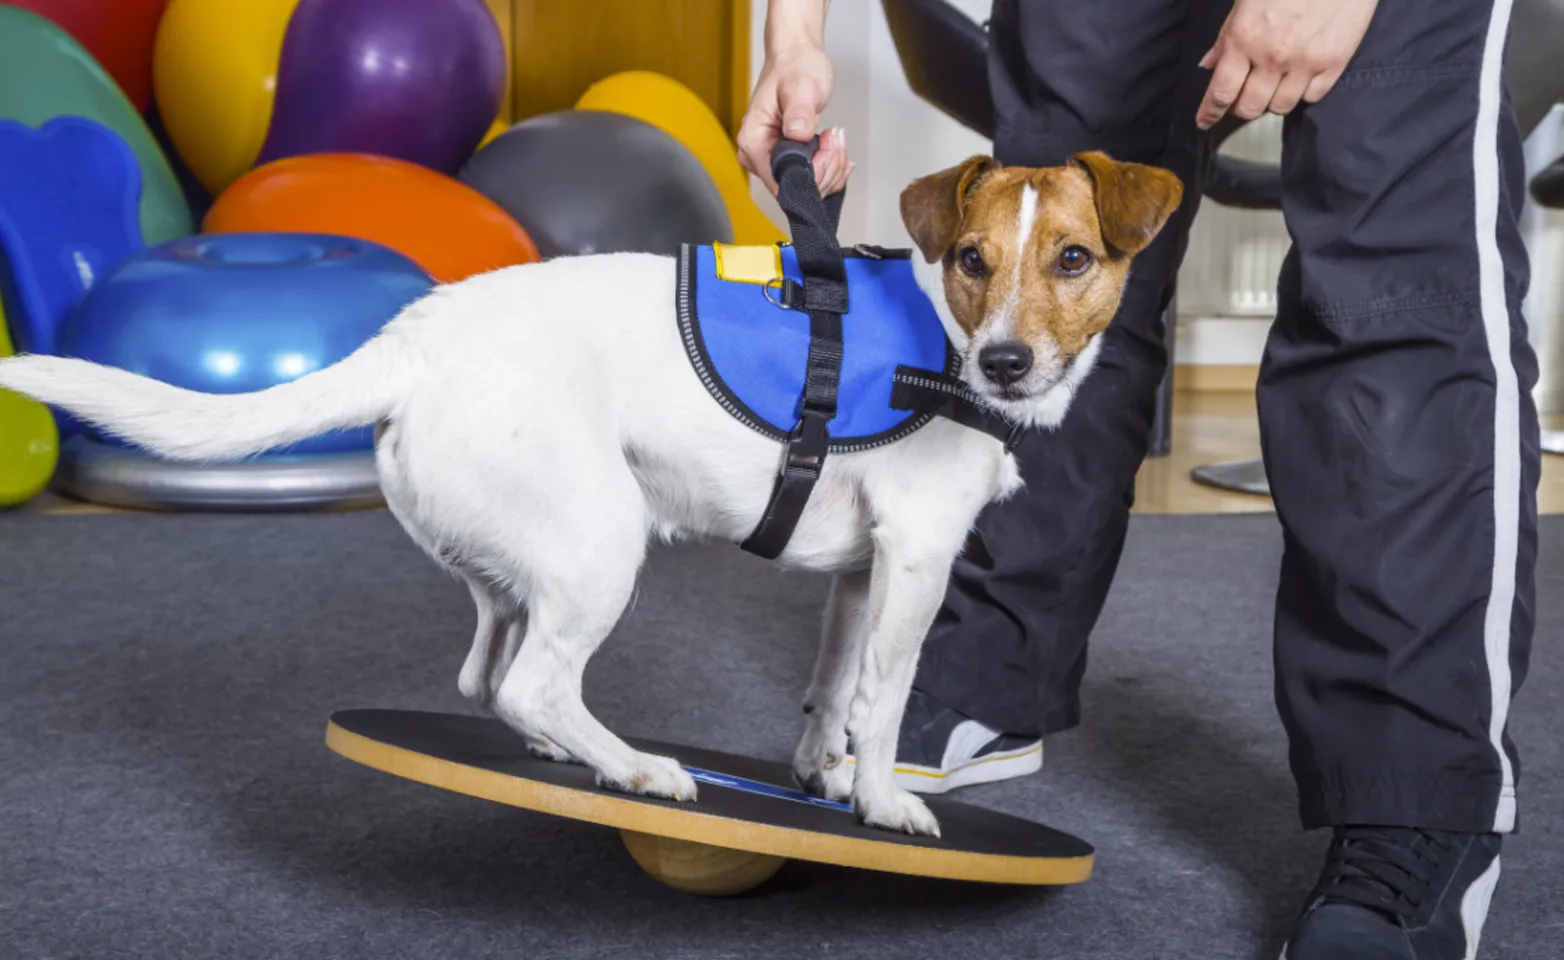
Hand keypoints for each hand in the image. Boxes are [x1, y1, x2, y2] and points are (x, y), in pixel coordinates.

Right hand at [736, 43, 853, 195]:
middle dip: (826, 167)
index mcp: (753, 142)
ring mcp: (772, 160)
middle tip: (833, 136)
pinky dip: (832, 167)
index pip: (782, 183)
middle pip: (797, 188)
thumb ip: (799, 110)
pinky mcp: (787, 161)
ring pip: (808, 187)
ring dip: (832, 166)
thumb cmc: (794, 68)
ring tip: (834, 136)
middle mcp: (758, 157)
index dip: (812, 173)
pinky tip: (836, 149)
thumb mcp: (801, 85)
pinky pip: (813, 180)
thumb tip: (797, 133)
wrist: (795, 59)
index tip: (825, 145)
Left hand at [1196, 0, 1379, 129]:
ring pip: (1280, 108)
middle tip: (1245, 95)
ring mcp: (1305, 62)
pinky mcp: (1334, 61)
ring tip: (1275, 82)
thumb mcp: (1247, 0)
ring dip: (1273, 101)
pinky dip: (1303, 92)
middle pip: (1249, 108)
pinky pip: (1312, 97)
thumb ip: (1227, 36)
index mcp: (1245, 38)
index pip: (1221, 92)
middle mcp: (1273, 56)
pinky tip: (1301, 76)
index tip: (1205, 121)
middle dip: (1242, 106)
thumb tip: (1209, 64)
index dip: (1209, 112)